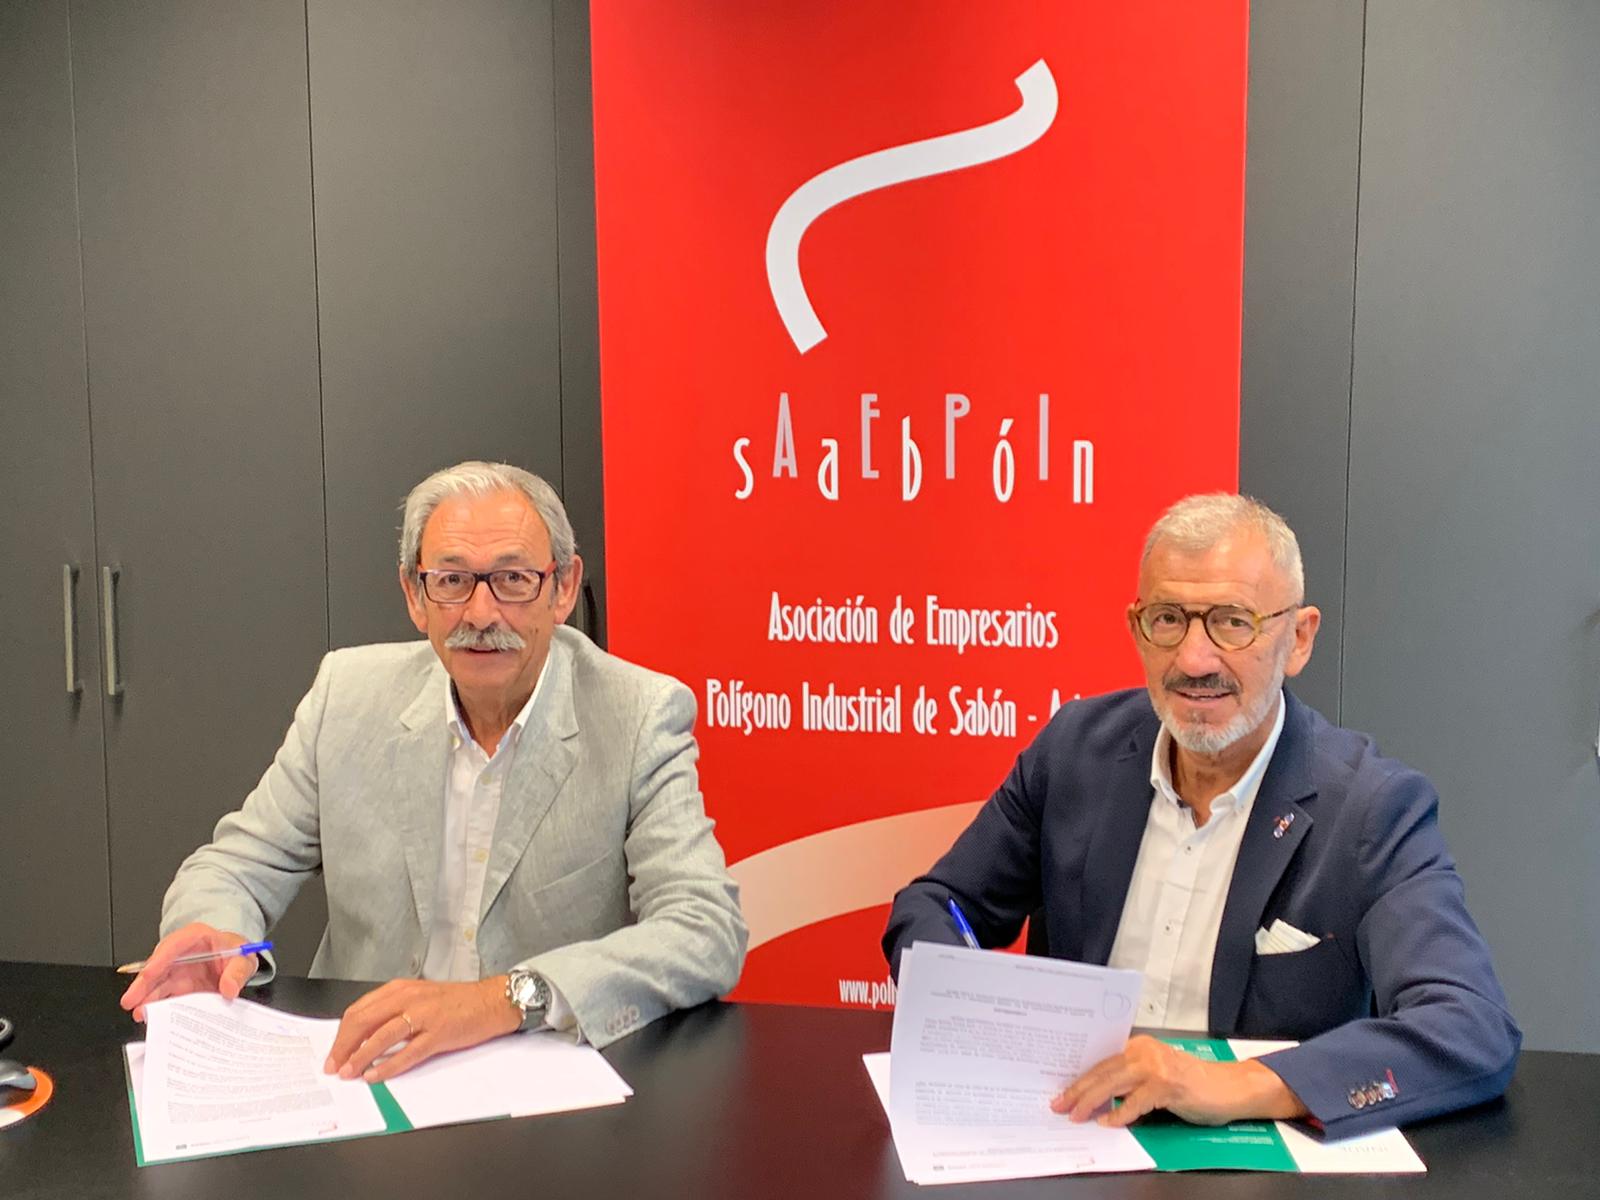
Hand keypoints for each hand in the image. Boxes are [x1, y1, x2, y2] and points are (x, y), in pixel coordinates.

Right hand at [118, 923, 259, 1020]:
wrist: (236, 964)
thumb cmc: (235, 953)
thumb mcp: (243, 958)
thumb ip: (238, 971)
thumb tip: (229, 989)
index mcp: (194, 937)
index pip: (172, 945)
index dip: (159, 960)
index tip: (148, 974)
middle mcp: (179, 955)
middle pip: (157, 968)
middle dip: (143, 985)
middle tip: (131, 1001)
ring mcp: (176, 973)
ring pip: (157, 986)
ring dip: (147, 1000)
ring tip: (140, 1014)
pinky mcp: (177, 989)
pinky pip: (165, 999)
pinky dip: (159, 1009)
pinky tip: (154, 1019)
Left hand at [323, 976, 520, 1083]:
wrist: (492, 1001)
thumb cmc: (457, 1002)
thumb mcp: (419, 998)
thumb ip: (393, 1011)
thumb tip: (365, 1037)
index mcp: (400, 989)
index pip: (359, 1011)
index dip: (341, 1035)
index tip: (333, 1053)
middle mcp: (409, 998)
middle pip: (364, 1022)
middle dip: (343, 1047)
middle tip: (334, 1066)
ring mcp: (424, 1015)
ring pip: (381, 1036)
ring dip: (360, 1057)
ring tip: (348, 1073)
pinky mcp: (439, 1033)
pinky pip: (407, 1052)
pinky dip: (387, 1065)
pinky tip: (375, 1075)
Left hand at [1050, 1035, 1307, 1126]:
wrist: (1231, 1088)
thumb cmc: (1193, 1085)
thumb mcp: (1156, 1077)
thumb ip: (1130, 1081)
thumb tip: (1097, 1097)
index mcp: (1138, 1046)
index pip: (1101, 1061)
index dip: (1079, 1077)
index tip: (1060, 1092)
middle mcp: (1144, 1051)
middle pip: (1102, 1071)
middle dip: (1077, 1090)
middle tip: (1058, 1105)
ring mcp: (1157, 1067)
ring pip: (1114, 1082)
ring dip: (1092, 1101)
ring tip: (1076, 1116)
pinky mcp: (1169, 1085)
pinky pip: (1138, 1100)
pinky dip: (1122, 1113)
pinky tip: (1109, 1123)